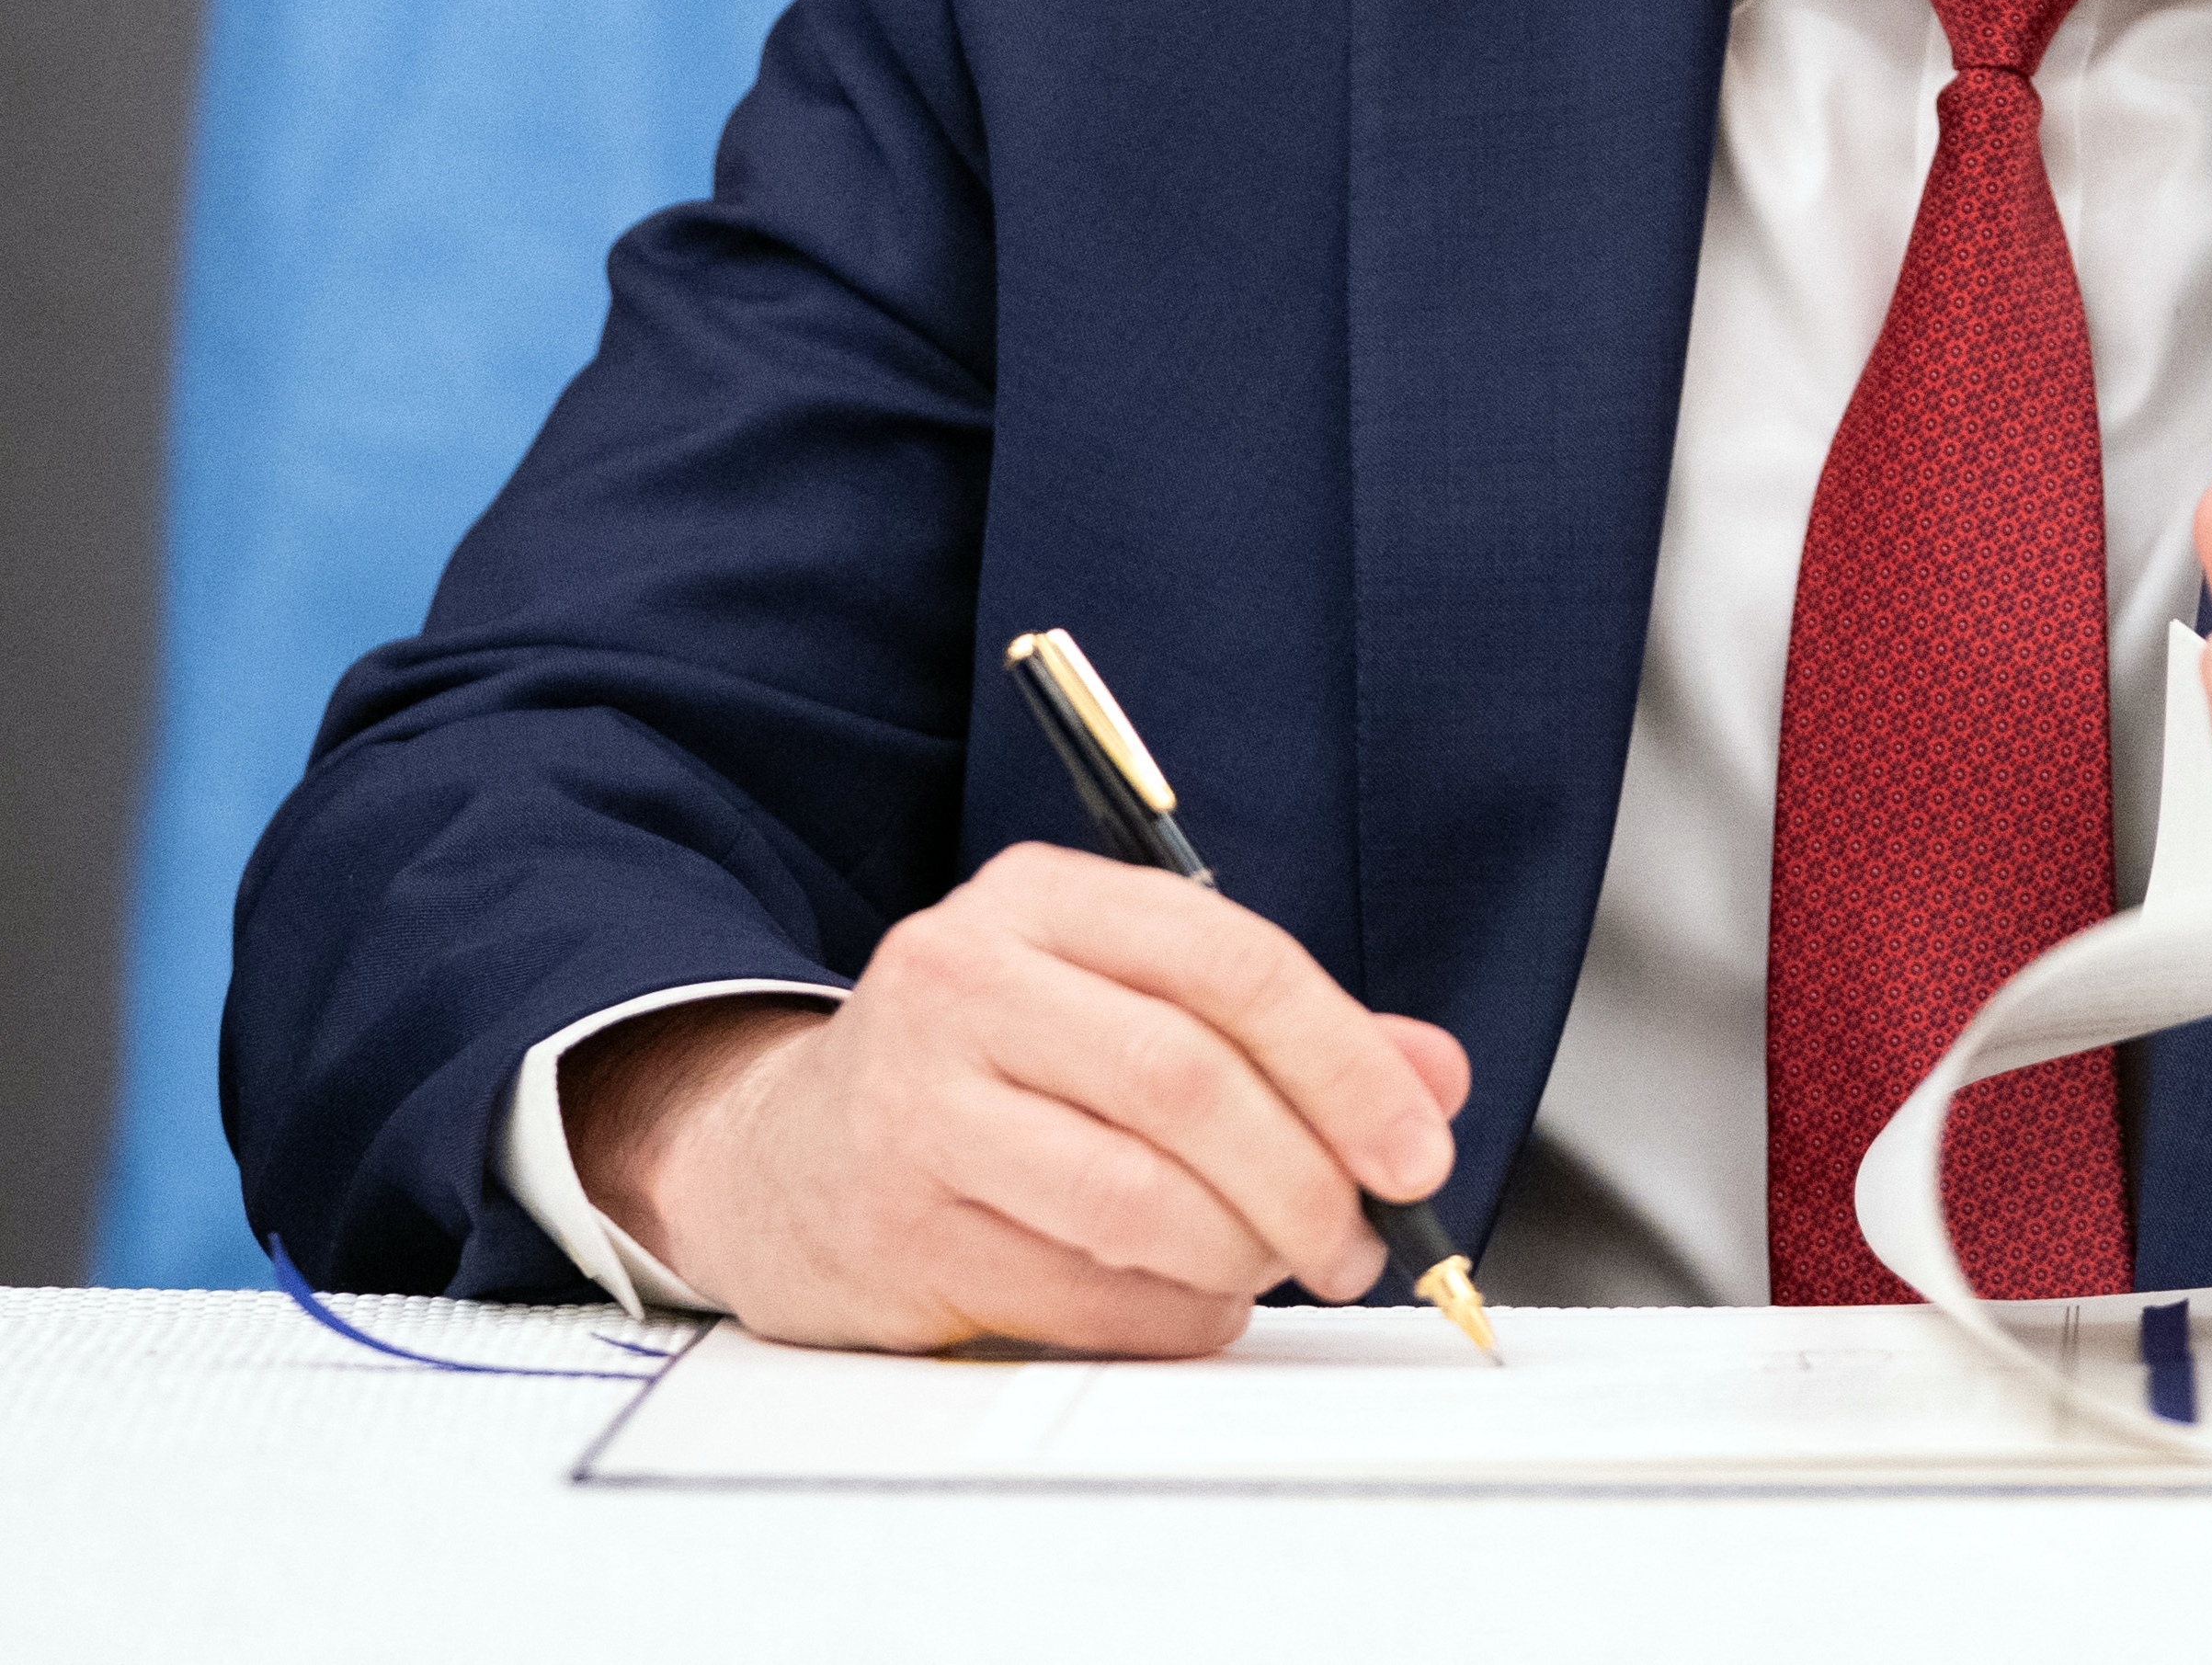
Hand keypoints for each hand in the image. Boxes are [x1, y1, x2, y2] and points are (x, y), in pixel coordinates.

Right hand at [565, 843, 1469, 1354]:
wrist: (780, 1155)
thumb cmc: (988, 1070)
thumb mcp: (1125, 1001)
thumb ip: (1284, 1031)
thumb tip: (1431, 1078)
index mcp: (1041, 897)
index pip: (1232, 962)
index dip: (1349, 1063)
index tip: (1418, 1147)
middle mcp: (965, 979)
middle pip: (1188, 1082)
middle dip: (1308, 1178)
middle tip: (1363, 1239)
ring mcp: (917, 1105)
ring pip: (1135, 1197)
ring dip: (1242, 1254)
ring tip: (1276, 1266)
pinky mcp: (894, 1229)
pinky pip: (1079, 1293)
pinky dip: (1169, 1315)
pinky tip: (1188, 1301)